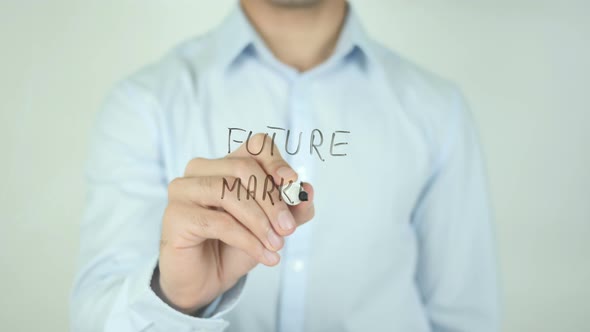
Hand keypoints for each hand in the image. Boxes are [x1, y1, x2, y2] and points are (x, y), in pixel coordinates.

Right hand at [153, 133, 314, 312]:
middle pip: (244, 168)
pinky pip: (219, 222)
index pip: (254, 145)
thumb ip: (291, 210)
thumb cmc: (235, 246)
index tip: (292, 183)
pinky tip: (264, 255)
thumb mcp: (271, 227)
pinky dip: (247, 240)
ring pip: (229, 192)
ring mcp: (184, 189)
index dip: (275, 161)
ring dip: (260, 222)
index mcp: (225, 163)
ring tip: (276, 245)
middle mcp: (201, 170)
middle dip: (272, 200)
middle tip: (289, 229)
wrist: (206, 280)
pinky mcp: (176, 215)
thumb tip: (308, 191)